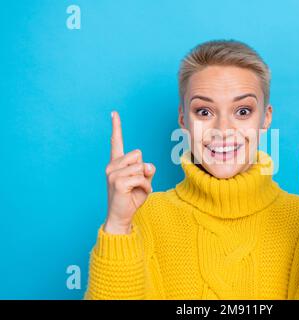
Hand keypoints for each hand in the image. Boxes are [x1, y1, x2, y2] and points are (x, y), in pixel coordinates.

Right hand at [104, 111, 155, 233]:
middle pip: (139, 154)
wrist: (121, 216)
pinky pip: (141, 178)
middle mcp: (112, 165)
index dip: (116, 127)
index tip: (114, 113)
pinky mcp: (118, 182)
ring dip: (145, 180)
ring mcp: (113, 173)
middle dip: (144, 169)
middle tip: (137, 183)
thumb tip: (147, 165)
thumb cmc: (132, 198)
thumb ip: (147, 170)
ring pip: (141, 167)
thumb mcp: (144, 181)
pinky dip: (145, 187)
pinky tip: (137, 194)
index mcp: (116, 163)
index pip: (116, 142)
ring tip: (136, 190)